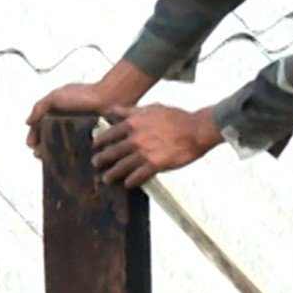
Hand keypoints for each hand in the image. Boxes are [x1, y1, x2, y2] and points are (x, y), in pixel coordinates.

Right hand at [27, 82, 116, 153]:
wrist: (109, 98)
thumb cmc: (83, 95)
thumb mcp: (56, 96)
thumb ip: (39, 107)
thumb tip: (27, 123)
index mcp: (55, 112)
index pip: (39, 128)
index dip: (34, 137)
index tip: (31, 145)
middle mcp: (65, 123)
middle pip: (48, 140)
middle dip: (41, 148)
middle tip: (39, 154)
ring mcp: (76, 133)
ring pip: (60, 148)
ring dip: (53, 155)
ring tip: (49, 160)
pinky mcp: (87, 141)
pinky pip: (76, 151)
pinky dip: (69, 157)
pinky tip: (66, 163)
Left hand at [92, 105, 220, 186]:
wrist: (196, 130)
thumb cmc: (176, 117)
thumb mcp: (151, 108)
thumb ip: (130, 111)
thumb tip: (113, 109)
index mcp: (134, 123)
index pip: (110, 133)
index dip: (100, 141)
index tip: (96, 145)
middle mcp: (136, 138)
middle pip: (112, 152)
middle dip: (102, 159)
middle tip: (95, 164)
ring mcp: (144, 152)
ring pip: (122, 166)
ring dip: (112, 174)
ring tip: (106, 179)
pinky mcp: (155, 165)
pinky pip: (138, 176)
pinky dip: (131, 181)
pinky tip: (127, 184)